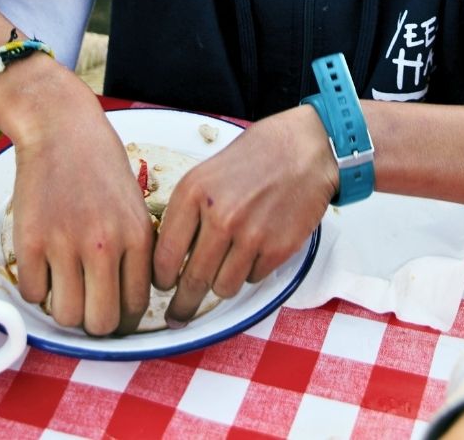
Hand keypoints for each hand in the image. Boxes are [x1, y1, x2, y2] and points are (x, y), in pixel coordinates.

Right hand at [0, 67, 155, 335]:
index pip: (137, 306)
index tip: (115, 307)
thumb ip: (136, 248)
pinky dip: (38, 288)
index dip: (126, 315)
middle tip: (89, 304)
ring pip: (67, 318)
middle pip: (102, 323)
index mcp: (136, 235)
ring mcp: (64, 244)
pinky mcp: (30, 242)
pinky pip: (34, 296)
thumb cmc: (100, 161)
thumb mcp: (133, 202)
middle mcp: (103, 245)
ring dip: (65, 308)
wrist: (60, 127)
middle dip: (96, 321)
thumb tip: (131, 298)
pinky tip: (45, 265)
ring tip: (65, 284)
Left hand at [153, 106, 336, 324]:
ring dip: (221, 284)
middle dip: (182, 305)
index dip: (160, 279)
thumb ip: (187, 212)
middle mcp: (220, 216)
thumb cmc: (254, 157)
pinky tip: (256, 247)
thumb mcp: (207, 173)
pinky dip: (251, 271)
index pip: (163, 256)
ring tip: (227, 266)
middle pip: (191, 281)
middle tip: (178, 316)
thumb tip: (168, 257)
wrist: (303, 148)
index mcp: (193, 193)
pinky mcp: (278, 248)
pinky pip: (252, 279)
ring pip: (222, 288)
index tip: (162, 287)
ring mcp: (250, 235)